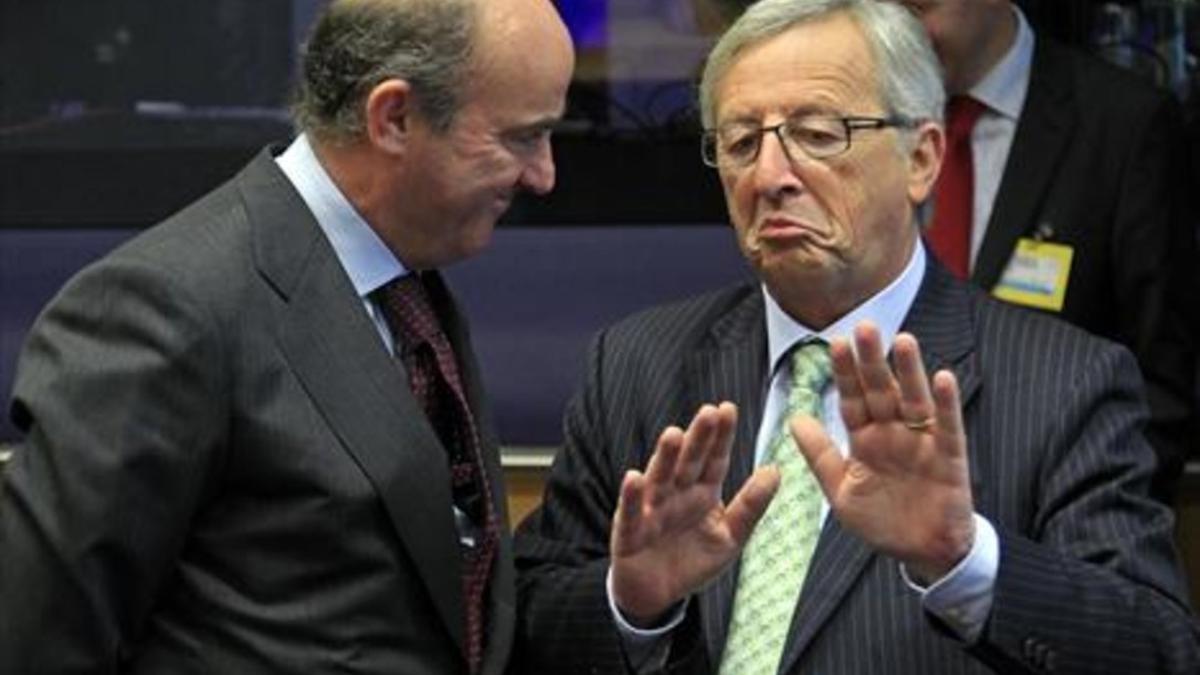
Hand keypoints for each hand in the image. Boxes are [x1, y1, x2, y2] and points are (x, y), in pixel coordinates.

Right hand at [610, 402, 778, 625]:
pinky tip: (634, 477)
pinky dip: (631, 496)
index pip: (714, 459)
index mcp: (702, 492)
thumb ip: (751, 506)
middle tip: (709, 413)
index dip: (720, 436)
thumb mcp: (730, 537)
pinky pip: (630, 512)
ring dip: (665, 457)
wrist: (658, 594)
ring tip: (673, 434)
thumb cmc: (693, 560)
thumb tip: (775, 471)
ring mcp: (651, 510)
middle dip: (698, 438)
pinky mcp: (629, 531)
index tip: (728, 409)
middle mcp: (676, 494)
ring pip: (659, 479)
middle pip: (688, 462)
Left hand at [790, 322, 974, 582]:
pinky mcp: (948, 458)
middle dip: (872, 361)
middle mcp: (893, 434)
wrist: (921, 554)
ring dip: (909, 372)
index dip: (844, 373)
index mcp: (865, 439)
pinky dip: (946, 404)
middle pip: (882, 391)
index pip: (852, 399)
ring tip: (903, 340)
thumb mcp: (841, 490)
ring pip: (914, 400)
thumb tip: (794, 419)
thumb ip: (820, 455)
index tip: (833, 342)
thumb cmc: (882, 522)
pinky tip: (942, 377)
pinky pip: (948, 427)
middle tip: (864, 326)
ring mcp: (921, 443)